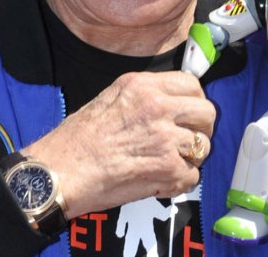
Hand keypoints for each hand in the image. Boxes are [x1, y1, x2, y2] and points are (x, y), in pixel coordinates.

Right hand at [23, 71, 214, 218]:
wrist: (60, 172)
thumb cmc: (76, 141)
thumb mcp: (109, 97)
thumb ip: (144, 96)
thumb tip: (170, 102)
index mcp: (143, 86)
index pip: (192, 86)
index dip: (194, 102)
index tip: (188, 114)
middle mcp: (158, 108)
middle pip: (207, 114)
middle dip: (199, 129)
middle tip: (184, 140)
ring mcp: (166, 139)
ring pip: (202, 147)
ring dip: (188, 158)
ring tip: (166, 163)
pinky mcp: (167, 170)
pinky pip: (192, 176)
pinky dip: (178, 182)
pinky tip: (158, 180)